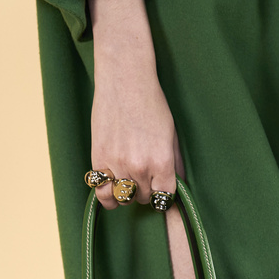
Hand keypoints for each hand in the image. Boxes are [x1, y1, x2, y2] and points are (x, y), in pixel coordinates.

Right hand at [87, 0, 185, 209]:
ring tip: (128, 178)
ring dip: (127, 192)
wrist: (124, 79)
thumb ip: (175, 164)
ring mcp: (118, 165)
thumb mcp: (171, 134)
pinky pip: (103, 194)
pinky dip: (109, 195)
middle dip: (145, 190)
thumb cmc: (152, 104)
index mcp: (162, 161)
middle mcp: (140, 167)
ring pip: (124, 198)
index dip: (162, 195)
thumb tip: (180, 187)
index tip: (159, 190)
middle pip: (143, 198)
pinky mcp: (98, 160)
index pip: (164, 198)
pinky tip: (112, 187)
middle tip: (144, 174)